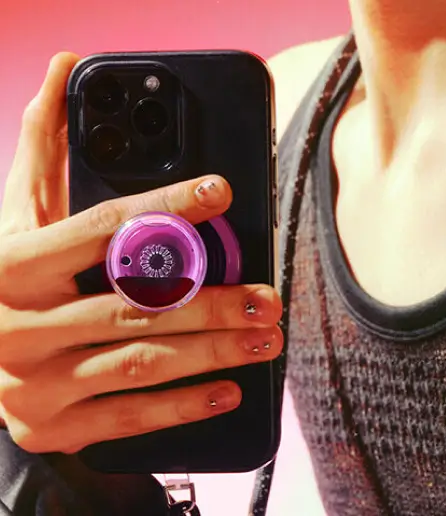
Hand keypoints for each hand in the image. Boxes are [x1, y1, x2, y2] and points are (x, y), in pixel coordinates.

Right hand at [0, 53, 282, 453]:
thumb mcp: (17, 217)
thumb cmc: (6, 281)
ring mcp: (34, 381)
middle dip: (214, 303)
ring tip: (265, 339)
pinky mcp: (50, 424)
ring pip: (142, 361)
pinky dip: (183, 405)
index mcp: (14, 264)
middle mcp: (19, 324)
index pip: (105, 227)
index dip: (167, 205)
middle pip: (138, 306)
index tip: (221, 192)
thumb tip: (65, 70)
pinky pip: (129, 416)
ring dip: (213, 351)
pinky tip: (229, 391)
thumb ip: (44, 149)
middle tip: (269, 298)